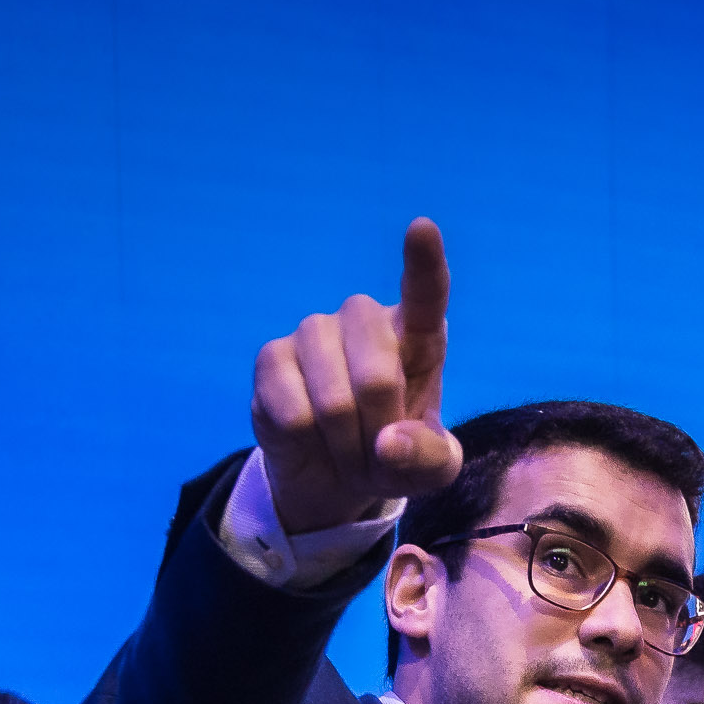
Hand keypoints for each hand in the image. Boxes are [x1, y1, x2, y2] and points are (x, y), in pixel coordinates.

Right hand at [250, 220, 465, 536]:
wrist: (335, 475)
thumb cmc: (395, 457)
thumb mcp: (432, 471)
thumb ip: (429, 458)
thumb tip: (389, 444)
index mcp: (416, 337)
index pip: (424, 294)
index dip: (423, 263)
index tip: (422, 228)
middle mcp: (364, 321)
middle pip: (377, 375)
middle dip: (380, 430)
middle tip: (378, 449)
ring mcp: (314, 333)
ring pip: (333, 401)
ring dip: (345, 444)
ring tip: (347, 448)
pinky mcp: (271, 359)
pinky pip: (293, 413)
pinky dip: (308, 444)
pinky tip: (310, 438)